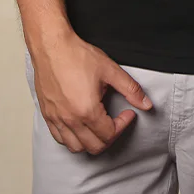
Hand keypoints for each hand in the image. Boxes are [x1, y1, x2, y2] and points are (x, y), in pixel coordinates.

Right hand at [29, 30, 153, 153]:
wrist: (51, 46)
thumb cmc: (77, 55)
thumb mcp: (110, 70)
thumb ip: (131, 89)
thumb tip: (146, 104)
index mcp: (87, 111)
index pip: (110, 134)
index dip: (123, 124)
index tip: (127, 113)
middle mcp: (70, 120)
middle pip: (94, 146)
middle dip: (110, 136)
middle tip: (116, 122)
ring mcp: (56, 119)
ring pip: (76, 147)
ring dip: (91, 142)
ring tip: (99, 126)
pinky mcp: (47, 115)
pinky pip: (60, 138)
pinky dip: (72, 138)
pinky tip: (79, 125)